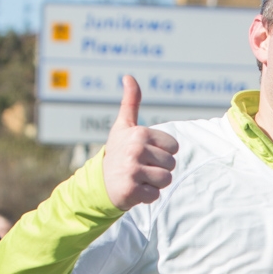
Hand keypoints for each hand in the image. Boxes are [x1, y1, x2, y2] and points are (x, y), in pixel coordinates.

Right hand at [103, 76, 177, 209]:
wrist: (98, 182)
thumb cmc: (117, 152)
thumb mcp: (123, 126)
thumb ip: (130, 102)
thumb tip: (128, 76)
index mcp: (139, 133)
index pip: (174, 147)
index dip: (162, 153)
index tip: (144, 154)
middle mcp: (136, 150)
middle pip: (171, 164)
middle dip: (158, 169)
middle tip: (140, 168)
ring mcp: (133, 170)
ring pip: (166, 180)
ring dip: (154, 184)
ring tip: (138, 179)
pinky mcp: (131, 190)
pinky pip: (155, 195)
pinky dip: (147, 196)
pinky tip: (134, 190)